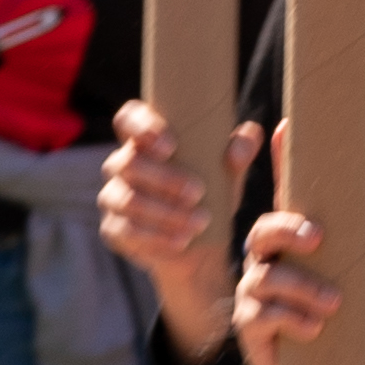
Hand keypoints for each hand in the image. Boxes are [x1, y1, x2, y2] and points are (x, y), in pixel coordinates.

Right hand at [100, 98, 259, 360]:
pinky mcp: (117, 235)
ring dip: (161, 212)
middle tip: (197, 192)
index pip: (128, 118)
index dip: (142, 125)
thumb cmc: (215, 195)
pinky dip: (157, 239)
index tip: (172, 141)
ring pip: (124, 201)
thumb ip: (235, 156)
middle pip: (125, 164)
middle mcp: (122, 167)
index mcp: (148, 139)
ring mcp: (113, 202)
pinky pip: (127, 236)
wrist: (198, 247)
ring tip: (199, 222)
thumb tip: (250, 133)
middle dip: (161, 179)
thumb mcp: (230, 175)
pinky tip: (184, 242)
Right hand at [231, 199, 364, 364]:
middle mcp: (259, 266)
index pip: (275, 222)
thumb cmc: (328, 315)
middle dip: (287, 232)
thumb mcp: (352, 292)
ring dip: (303, 286)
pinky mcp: (248, 324)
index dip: (288, 218)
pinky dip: (293, 319)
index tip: (319, 228)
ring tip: (334, 302)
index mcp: (281, 251)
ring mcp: (248, 294)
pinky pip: (264, 315)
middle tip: (318, 239)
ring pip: (267, 278)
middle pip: (260, 236)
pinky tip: (315, 327)